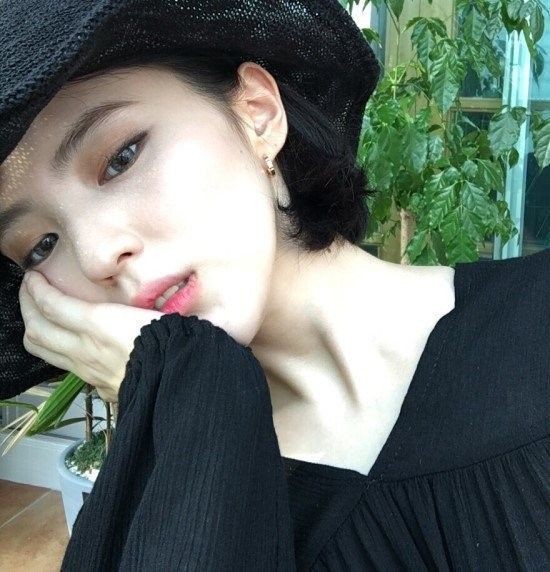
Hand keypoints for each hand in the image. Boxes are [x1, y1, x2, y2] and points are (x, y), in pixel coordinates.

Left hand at [19, 270, 164, 402]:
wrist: (182, 381)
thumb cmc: (175, 343)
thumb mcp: (154, 311)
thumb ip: (133, 302)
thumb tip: (134, 291)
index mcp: (100, 326)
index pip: (52, 304)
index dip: (36, 288)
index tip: (34, 276)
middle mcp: (87, 349)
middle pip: (37, 329)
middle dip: (26, 306)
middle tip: (29, 291)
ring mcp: (89, 371)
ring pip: (45, 352)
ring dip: (34, 331)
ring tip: (38, 317)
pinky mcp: (99, 386)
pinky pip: (68, 368)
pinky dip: (58, 352)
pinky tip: (67, 343)